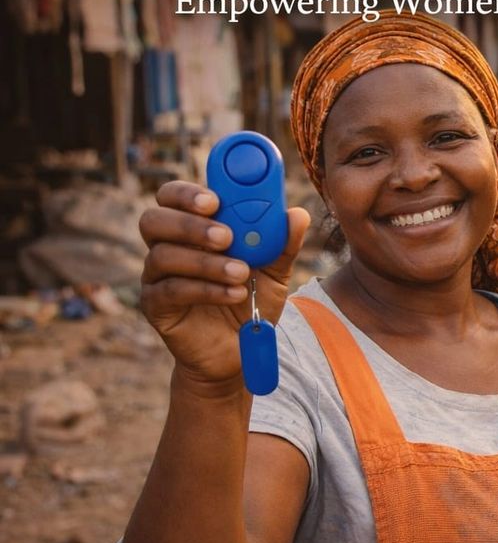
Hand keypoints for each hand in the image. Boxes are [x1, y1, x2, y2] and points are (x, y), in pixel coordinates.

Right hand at [139, 180, 309, 394]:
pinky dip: (206, 290)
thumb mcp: (275, 271)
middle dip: (189, 225)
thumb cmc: (252, 300)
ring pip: (162, 256)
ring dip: (206, 263)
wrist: (240, 348)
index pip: (172, 197)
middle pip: (154, 221)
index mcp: (192, 229)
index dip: (187, 194)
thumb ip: (283, 242)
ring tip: (241, 273)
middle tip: (227, 237)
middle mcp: (167, 247)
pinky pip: (170, 291)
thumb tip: (298, 214)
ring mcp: (157, 277)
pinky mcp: (156, 307)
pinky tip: (233, 294)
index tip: (215, 200)